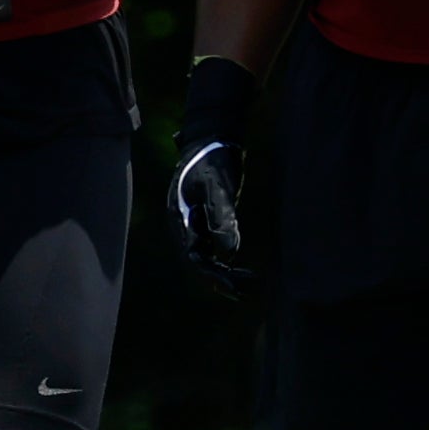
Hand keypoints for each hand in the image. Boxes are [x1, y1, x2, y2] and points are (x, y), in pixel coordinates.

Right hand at [167, 56, 258, 293]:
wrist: (210, 137)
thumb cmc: (213, 159)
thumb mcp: (219, 186)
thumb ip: (223, 216)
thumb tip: (229, 251)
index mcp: (180, 217)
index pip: (194, 256)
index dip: (212, 274)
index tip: (232, 286)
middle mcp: (183, 223)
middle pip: (198, 260)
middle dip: (218, 278)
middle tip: (243, 292)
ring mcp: (192, 221)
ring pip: (204, 255)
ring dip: (223, 271)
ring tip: (247, 284)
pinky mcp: (203, 218)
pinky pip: (210, 245)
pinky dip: (225, 258)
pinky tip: (241, 266)